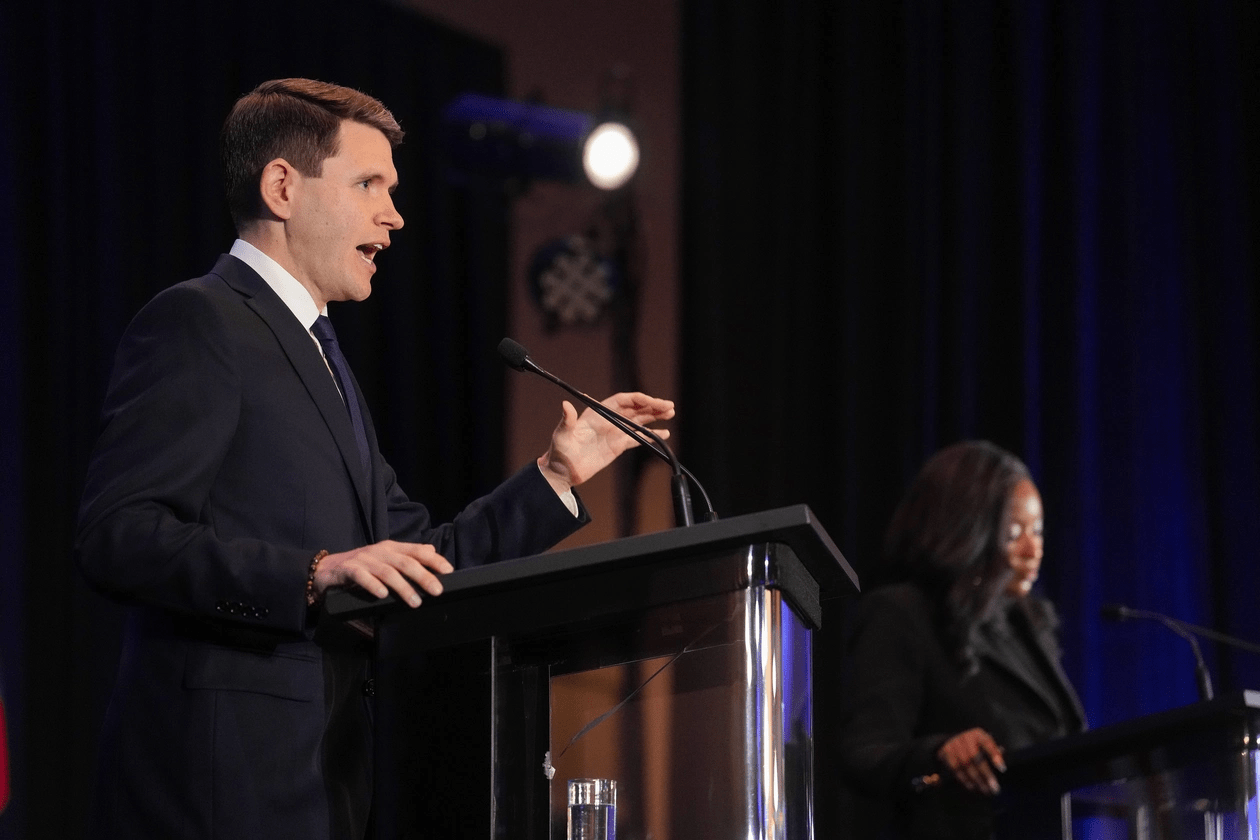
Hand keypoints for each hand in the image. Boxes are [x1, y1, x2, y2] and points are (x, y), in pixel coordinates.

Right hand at [312, 540, 452, 607]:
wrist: (326, 569)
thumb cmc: (361, 567)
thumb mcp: (386, 560)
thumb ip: (407, 556)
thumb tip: (431, 551)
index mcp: (391, 548)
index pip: (417, 551)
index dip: (434, 560)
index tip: (448, 571)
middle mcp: (379, 551)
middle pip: (405, 562)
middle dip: (423, 576)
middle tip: (437, 591)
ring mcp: (363, 559)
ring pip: (387, 572)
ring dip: (403, 587)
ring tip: (415, 602)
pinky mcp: (347, 569)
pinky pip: (361, 576)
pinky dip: (373, 585)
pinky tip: (382, 595)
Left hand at [537, 392, 675, 491]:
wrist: (562, 472)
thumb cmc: (559, 450)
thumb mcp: (562, 434)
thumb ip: (567, 420)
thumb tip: (565, 404)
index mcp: (597, 413)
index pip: (622, 401)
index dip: (638, 399)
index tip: (652, 401)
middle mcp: (608, 420)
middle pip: (635, 409)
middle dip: (652, 406)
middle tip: (669, 406)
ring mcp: (614, 433)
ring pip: (639, 421)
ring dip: (654, 416)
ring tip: (670, 413)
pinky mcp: (618, 446)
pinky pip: (637, 439)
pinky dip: (651, 435)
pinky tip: (663, 433)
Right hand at [936, 727, 1005, 794]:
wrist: (951, 740)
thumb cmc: (974, 745)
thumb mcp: (984, 743)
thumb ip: (993, 752)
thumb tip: (1001, 765)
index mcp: (978, 734)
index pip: (987, 743)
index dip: (995, 755)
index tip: (1002, 769)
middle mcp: (965, 738)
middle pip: (975, 757)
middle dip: (986, 774)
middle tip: (994, 788)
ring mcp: (954, 744)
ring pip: (965, 764)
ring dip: (976, 779)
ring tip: (985, 789)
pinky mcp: (945, 752)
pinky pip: (955, 768)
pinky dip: (964, 779)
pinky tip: (972, 786)